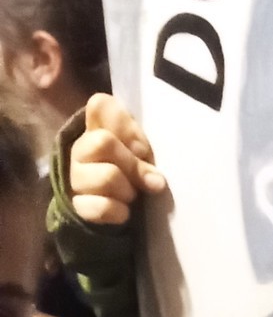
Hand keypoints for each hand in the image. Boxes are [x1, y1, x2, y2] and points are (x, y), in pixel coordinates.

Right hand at [69, 94, 167, 225]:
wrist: (118, 208)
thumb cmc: (134, 171)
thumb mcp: (142, 152)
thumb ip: (144, 149)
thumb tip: (153, 177)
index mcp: (97, 127)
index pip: (100, 104)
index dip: (126, 126)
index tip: (141, 147)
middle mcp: (80, 148)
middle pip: (103, 142)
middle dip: (133, 163)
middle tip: (147, 178)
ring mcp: (75, 177)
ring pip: (107, 177)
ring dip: (128, 190)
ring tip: (132, 194)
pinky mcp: (77, 206)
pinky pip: (101, 207)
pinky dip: (119, 212)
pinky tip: (124, 212)